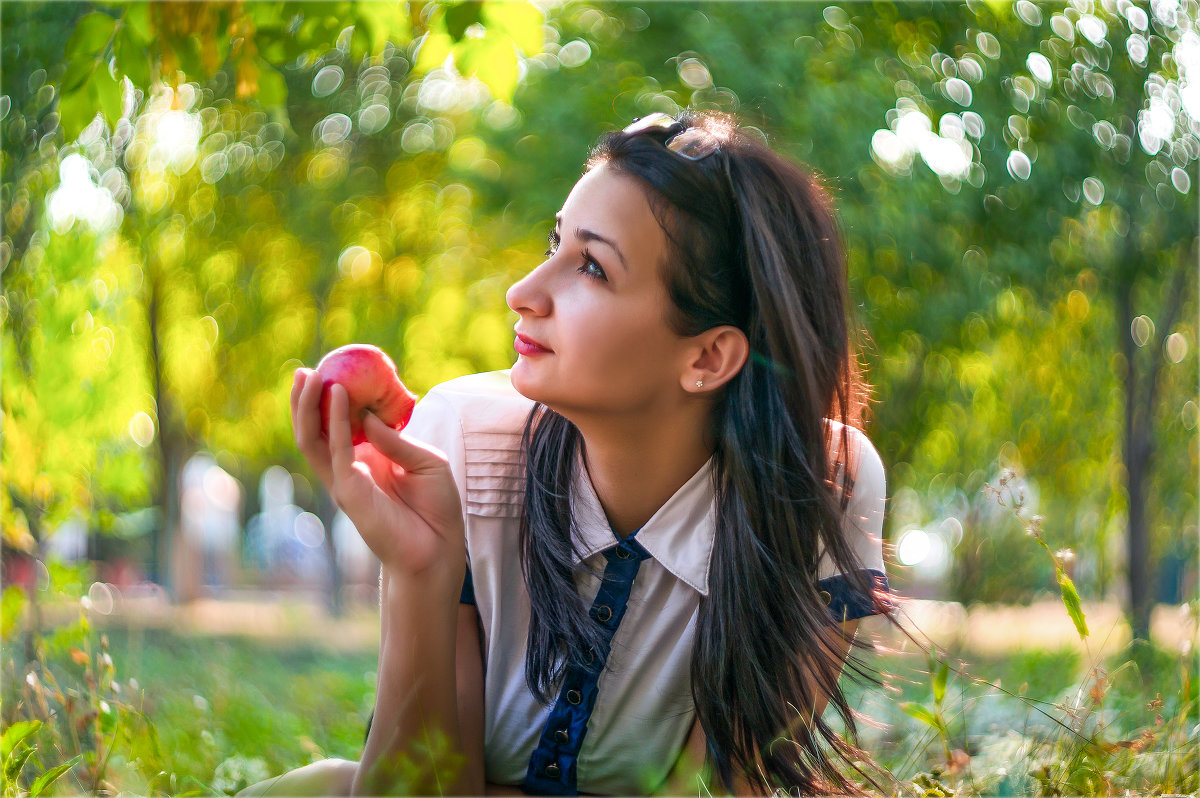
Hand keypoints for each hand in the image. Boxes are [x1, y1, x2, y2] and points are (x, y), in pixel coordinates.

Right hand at [291, 368, 463, 578]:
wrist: (439, 549)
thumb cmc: (437, 508)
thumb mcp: (426, 463)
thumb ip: (397, 441)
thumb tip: (368, 416)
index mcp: (367, 461)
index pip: (340, 427)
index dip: (332, 402)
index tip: (331, 371)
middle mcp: (350, 470)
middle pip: (317, 432)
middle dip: (305, 402)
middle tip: (306, 371)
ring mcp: (345, 481)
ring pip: (314, 441)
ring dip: (308, 408)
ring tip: (309, 377)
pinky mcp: (349, 492)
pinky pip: (337, 451)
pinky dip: (336, 422)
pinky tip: (339, 395)